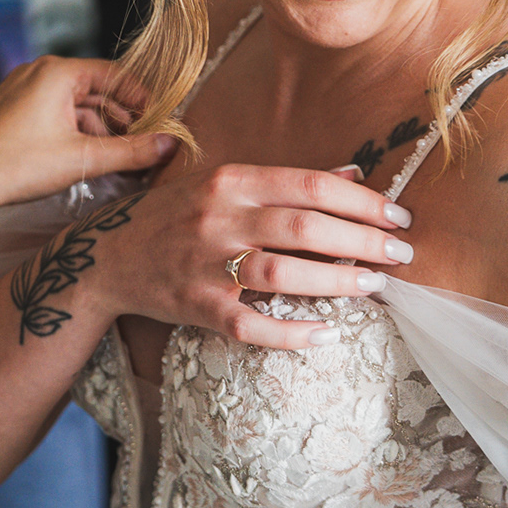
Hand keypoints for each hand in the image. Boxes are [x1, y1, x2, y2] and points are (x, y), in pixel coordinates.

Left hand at [0, 55, 177, 208]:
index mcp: (57, 72)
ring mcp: (23, 90)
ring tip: (119, 161)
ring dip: (99, 131)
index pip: (115, 74)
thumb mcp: (83, 159)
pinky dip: (75, 133)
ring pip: (76, 105)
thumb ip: (131, 151)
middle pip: (96, 90)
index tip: (161, 124)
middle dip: (122, 121)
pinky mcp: (14, 110)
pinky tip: (88, 160)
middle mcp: (39, 72)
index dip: (142, 100)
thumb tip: (170, 145)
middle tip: (145, 148)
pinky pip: (56, 114)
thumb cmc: (15, 166)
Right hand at [88, 161, 413, 349]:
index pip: (309, 185)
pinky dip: (291, 333)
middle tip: (400, 254)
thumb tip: (353, 172)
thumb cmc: (177, 215)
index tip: (398, 216)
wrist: (107, 254)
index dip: (361, 202)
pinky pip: (249, 325)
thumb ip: (288, 180)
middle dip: (361, 241)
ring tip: (375, 286)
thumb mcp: (226, 183)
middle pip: (302, 227)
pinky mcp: (196, 306)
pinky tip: (327, 335)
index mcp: (231, 180)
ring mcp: (205, 264)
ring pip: (281, 273)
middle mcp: (218, 218)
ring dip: (336, 281)